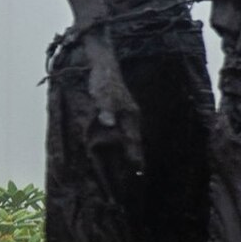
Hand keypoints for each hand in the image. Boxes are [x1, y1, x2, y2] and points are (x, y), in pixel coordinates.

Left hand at [85, 58, 144, 193]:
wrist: (102, 63)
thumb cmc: (102, 79)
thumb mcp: (102, 93)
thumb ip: (106, 109)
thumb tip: (108, 122)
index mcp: (129, 114)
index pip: (133, 140)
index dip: (135, 156)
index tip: (138, 172)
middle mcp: (130, 117)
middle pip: (135, 142)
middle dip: (135, 159)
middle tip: (137, 178)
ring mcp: (126, 115)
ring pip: (131, 138)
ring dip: (131, 154)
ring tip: (133, 172)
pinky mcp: (120, 113)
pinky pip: (124, 133)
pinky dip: (124, 144)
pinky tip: (121, 153)